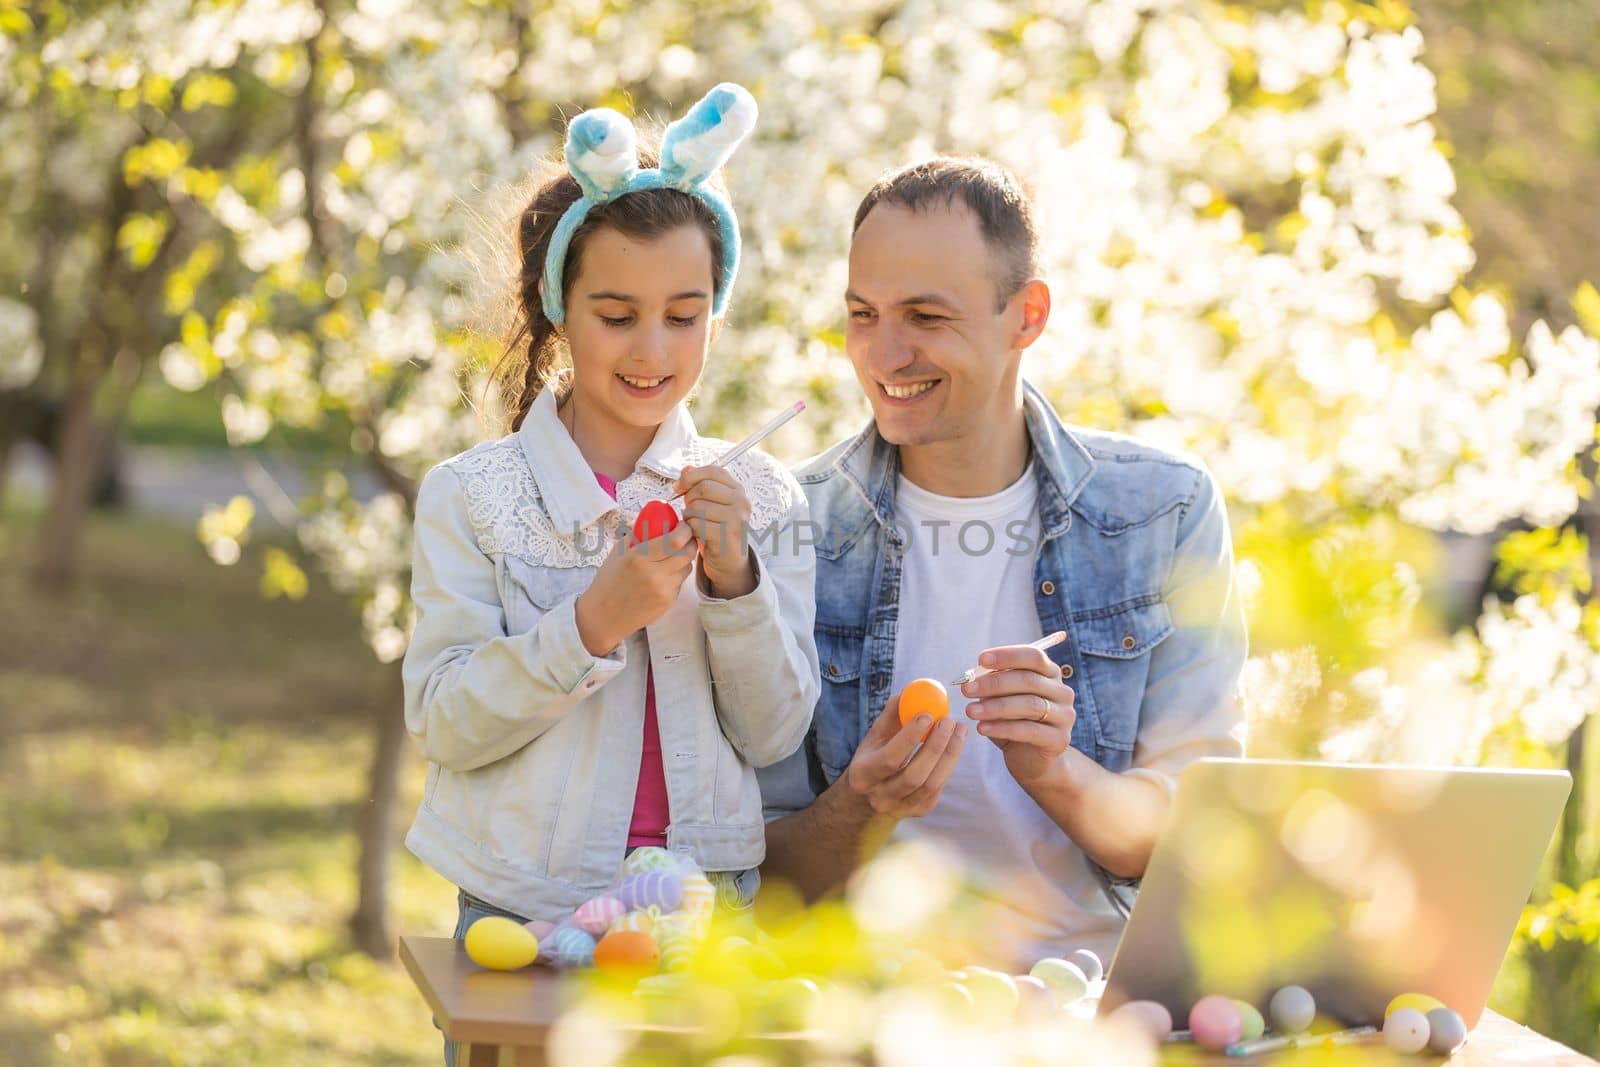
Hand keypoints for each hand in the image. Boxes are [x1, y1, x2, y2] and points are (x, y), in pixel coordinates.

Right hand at [574, 522, 695, 655]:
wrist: (603, 616)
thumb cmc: (608, 581)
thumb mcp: (618, 553)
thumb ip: (638, 536)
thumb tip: (657, 520)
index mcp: (638, 557)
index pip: (675, 540)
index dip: (684, 530)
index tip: (682, 525)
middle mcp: (653, 574)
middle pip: (687, 552)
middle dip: (690, 542)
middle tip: (685, 538)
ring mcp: (663, 590)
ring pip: (687, 567)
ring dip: (684, 559)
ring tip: (670, 558)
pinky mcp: (668, 602)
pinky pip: (680, 582)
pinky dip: (676, 575)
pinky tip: (662, 576)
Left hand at [675, 464, 755, 597]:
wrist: (729, 561)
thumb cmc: (716, 529)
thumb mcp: (709, 504)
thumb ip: (698, 485)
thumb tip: (686, 468)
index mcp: (737, 490)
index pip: (713, 471)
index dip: (691, 476)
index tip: (678, 487)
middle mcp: (741, 501)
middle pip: (704, 487)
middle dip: (688, 499)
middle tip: (688, 511)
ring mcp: (737, 518)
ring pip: (699, 506)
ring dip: (689, 516)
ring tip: (694, 524)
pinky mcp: (728, 535)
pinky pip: (698, 525)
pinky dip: (691, 530)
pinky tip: (696, 535)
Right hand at [842, 690, 966, 817]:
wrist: (868, 796)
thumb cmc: (873, 757)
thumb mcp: (874, 737)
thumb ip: (892, 716)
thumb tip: (911, 692)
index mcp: (863, 775)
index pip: (889, 759)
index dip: (909, 737)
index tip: (928, 714)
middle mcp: (879, 797)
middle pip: (913, 775)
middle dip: (936, 747)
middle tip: (949, 721)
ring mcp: (900, 808)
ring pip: (930, 785)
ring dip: (949, 756)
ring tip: (960, 731)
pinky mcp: (918, 811)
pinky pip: (938, 790)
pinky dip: (948, 766)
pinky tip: (954, 747)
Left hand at [961, 643, 1075, 788]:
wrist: (1031, 758)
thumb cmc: (1014, 721)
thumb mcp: (1002, 698)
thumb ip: (993, 685)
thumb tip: (971, 677)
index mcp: (1050, 673)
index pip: (1034, 656)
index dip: (1008, 656)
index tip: (981, 659)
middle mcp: (1062, 692)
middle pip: (1029, 680)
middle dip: (994, 683)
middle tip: (967, 689)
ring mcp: (1064, 716)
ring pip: (1030, 705)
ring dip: (996, 707)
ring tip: (970, 711)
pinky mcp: (1059, 739)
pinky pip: (1029, 730)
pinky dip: (1002, 728)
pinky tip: (982, 728)